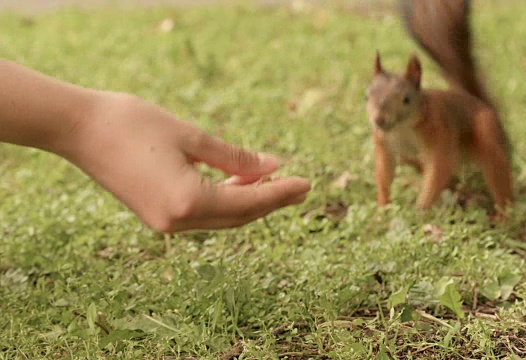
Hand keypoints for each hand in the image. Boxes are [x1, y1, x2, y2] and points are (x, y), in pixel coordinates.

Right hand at [62, 92, 310, 231]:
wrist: (78, 128)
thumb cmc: (133, 122)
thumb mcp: (192, 136)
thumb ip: (236, 158)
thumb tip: (273, 168)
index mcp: (187, 201)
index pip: (247, 204)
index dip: (280, 195)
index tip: (306, 185)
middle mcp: (176, 221)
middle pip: (238, 217)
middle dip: (270, 201)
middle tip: (300, 187)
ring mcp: (164, 223)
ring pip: (221, 217)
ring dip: (248, 201)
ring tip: (274, 181)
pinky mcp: (156, 215)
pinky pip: (202, 213)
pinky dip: (224, 200)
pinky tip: (239, 183)